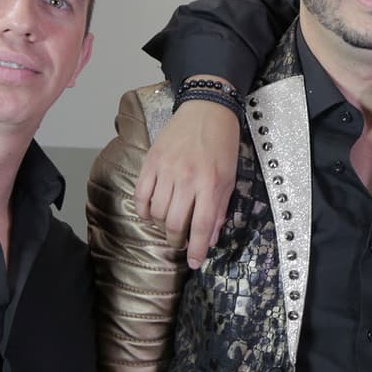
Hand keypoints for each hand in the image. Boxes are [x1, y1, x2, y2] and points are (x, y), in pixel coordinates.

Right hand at [133, 95, 240, 267]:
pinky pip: (141, 195)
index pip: (202, 225)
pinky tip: (151, 214)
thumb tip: (209, 238)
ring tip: (169, 225)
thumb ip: (219, 208)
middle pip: (176, 223)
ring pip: (158, 212)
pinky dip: (144, 210)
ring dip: (162, 226)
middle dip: (177, 240)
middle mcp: (188, 178)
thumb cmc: (222, 144)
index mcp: (211, 183)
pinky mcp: (151, 161)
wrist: (206, 109)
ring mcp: (167, 169)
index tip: (193, 263)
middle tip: (179, 242)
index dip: (196, 249)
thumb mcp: (230, 177)